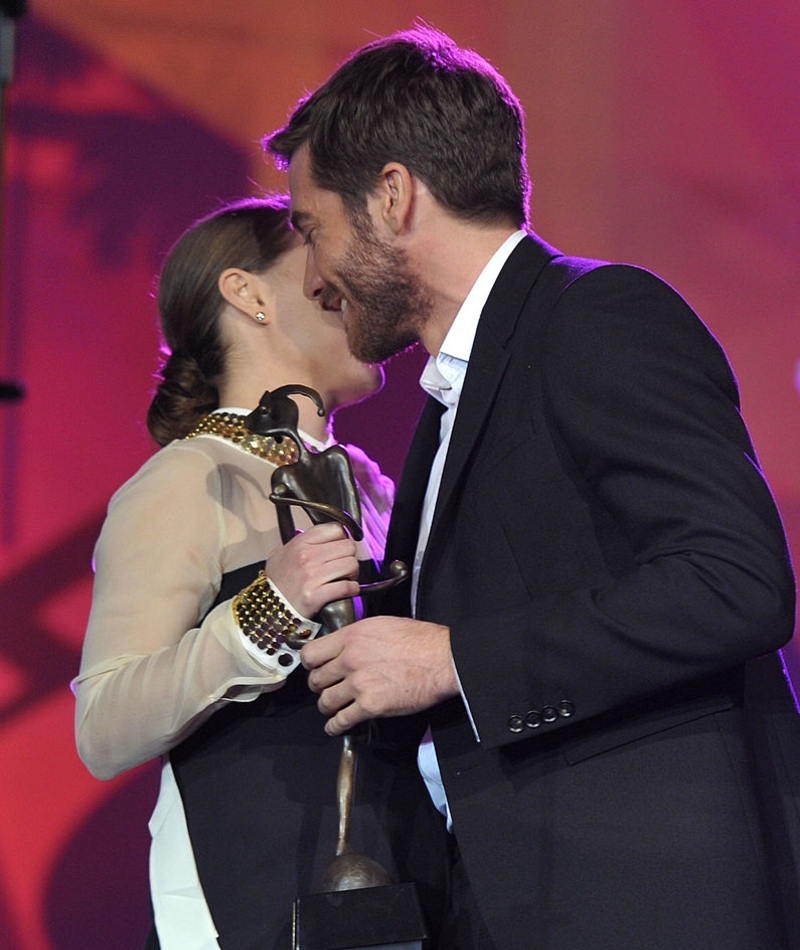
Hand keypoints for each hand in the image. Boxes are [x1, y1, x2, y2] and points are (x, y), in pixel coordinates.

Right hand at [264, 523, 359, 618]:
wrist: (268, 610)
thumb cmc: (275, 584)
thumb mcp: (278, 554)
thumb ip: (295, 540)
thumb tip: (311, 533)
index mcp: (299, 543)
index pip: (336, 529)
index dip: (343, 539)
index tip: (341, 547)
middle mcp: (306, 556)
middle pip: (347, 546)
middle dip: (350, 556)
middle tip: (345, 564)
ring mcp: (311, 576)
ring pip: (351, 565)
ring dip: (352, 573)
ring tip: (346, 577)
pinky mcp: (316, 595)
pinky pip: (347, 586)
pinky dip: (352, 589)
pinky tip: (347, 590)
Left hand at [301, 616, 458, 734]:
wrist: (442, 659)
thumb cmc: (420, 639)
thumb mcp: (382, 625)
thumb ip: (357, 635)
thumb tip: (345, 644)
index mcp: (352, 636)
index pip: (311, 653)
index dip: (310, 663)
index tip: (314, 668)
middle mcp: (350, 659)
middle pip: (316, 679)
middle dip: (319, 686)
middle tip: (326, 688)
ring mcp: (359, 684)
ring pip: (325, 701)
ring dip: (327, 706)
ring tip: (332, 707)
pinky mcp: (371, 706)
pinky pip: (341, 721)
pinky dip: (335, 727)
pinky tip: (335, 727)